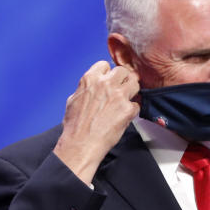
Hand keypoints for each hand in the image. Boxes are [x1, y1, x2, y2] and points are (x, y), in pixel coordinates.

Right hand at [53, 61, 139, 182]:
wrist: (81, 144)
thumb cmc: (75, 126)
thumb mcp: (74, 100)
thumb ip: (86, 88)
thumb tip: (91, 87)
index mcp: (90, 79)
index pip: (105, 65)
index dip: (108, 73)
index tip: (109, 80)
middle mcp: (105, 84)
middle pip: (123, 71)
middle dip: (123, 79)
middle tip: (121, 89)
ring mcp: (118, 96)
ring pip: (134, 83)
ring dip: (131, 91)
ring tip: (125, 100)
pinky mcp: (127, 109)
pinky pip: (136, 105)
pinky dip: (132, 111)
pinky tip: (124, 117)